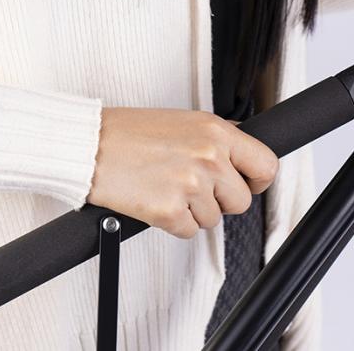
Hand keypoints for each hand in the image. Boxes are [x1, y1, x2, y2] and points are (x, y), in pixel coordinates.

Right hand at [87, 108, 278, 238]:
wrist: (88, 146)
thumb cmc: (130, 133)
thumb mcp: (185, 120)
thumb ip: (218, 137)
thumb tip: (244, 151)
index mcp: (217, 133)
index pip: (266, 165)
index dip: (258, 181)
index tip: (247, 184)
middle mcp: (209, 158)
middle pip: (241, 201)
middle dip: (221, 201)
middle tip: (195, 189)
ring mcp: (191, 186)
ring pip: (214, 219)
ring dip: (194, 211)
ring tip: (168, 188)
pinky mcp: (169, 211)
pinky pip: (189, 231)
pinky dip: (174, 223)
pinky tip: (157, 200)